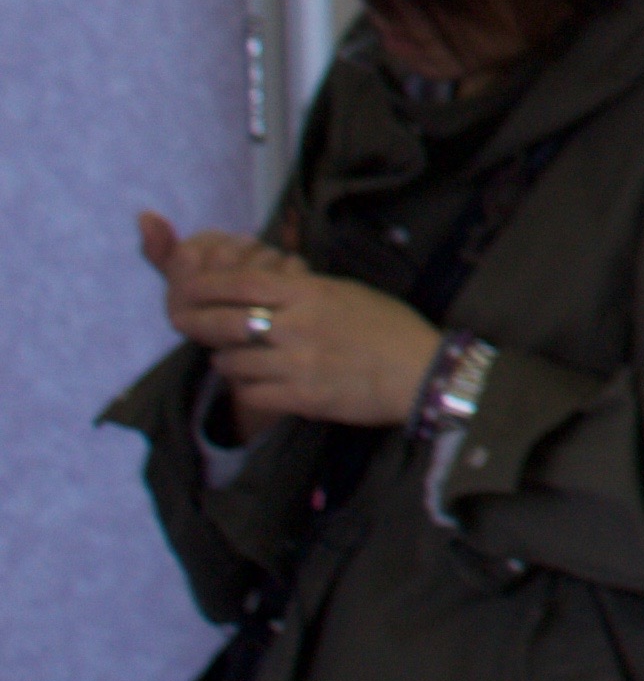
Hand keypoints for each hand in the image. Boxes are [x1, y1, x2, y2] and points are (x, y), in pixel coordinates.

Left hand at [144, 208, 444, 436]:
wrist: (420, 371)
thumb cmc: (389, 326)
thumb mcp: (348, 293)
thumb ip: (305, 291)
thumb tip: (266, 289)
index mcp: (311, 293)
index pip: (242, 283)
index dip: (206, 285)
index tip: (186, 287)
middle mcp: (297, 326)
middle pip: (224, 322)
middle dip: (196, 322)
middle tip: (185, 323)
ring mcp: (296, 364)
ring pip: (232, 361)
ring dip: (225, 359)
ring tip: (232, 357)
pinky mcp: (300, 397)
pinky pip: (250, 393)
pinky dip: (245, 388)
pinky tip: (253, 383)